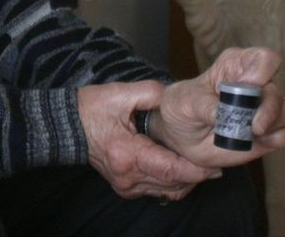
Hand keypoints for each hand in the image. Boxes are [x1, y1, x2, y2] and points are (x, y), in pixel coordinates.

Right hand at [77, 79, 221, 200]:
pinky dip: (172, 182)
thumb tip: (175, 97)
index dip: (196, 170)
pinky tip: (181, 168)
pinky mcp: (124, 187)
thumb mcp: (121, 93)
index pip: (171, 170)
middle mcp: (127, 177)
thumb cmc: (92, 108)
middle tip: (217, 162)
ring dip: (186, 180)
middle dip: (197, 176)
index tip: (216, 165)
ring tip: (202, 165)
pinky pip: (156, 190)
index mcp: (128, 154)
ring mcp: (125, 186)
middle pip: (173, 184)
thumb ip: (152, 93)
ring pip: (167, 191)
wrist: (67, 125)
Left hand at [149, 47, 284, 168]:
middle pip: (276, 91)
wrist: (181, 135)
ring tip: (249, 133)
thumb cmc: (183, 107)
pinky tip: (262, 141)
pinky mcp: (270, 131)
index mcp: (235, 66)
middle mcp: (256, 84)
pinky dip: (282, 138)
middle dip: (266, 110)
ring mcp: (264, 108)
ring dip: (272, 126)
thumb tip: (224, 115)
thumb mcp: (187, 102)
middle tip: (252, 126)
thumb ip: (206, 105)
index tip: (246, 86)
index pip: (264, 58)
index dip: (260, 72)